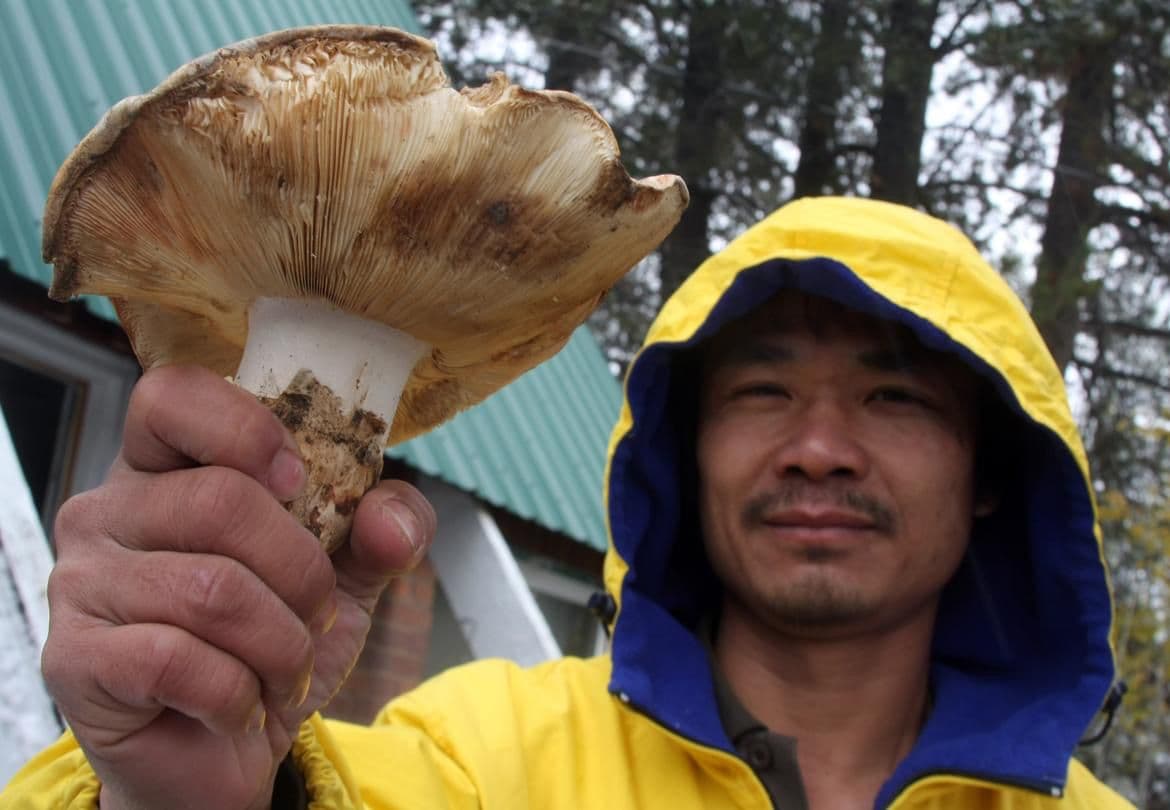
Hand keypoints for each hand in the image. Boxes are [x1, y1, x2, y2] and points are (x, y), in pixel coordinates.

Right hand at [40, 365, 435, 809]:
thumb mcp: (345, 574)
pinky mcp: (74, 659)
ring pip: (212, 590)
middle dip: (302, 572)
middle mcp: (108, 512)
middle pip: (221, 501)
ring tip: (282, 668)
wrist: (223, 749)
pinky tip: (240, 703)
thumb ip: (385, 530)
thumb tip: (389, 518)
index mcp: (163, 468)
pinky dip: (239, 692)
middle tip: (313, 615)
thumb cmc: (269, 641)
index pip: (173, 395)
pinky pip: (178, 661)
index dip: (246, 428)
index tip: (299, 482)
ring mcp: (82, 584)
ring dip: (280, 643)